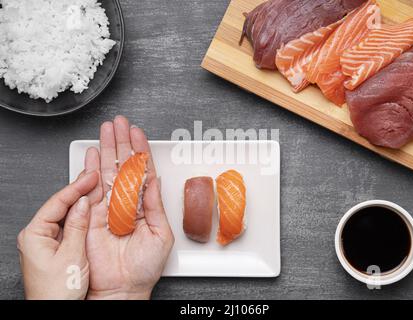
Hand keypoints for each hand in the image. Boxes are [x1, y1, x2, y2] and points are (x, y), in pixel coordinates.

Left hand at [17, 171, 98, 299]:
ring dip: (82, 203)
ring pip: (65, 215)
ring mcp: (46, 242)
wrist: (56, 312)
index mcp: (34, 235)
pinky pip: (69, 226)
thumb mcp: (72, 255)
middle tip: (95, 177)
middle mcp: (37, 236)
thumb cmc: (57, 293)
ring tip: (96, 189)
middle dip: (79, 191)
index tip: (91, 177)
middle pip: (60, 205)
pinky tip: (92, 210)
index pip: (57, 202)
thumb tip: (83, 203)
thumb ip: (77, 226)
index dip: (77, 187)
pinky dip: (81, 217)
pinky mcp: (55, 248)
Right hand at [85, 116, 173, 299]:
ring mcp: (109, 206)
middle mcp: (127, 202)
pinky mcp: (93, 215)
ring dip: (107, 149)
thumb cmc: (145, 267)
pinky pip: (91, 187)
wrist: (124, 288)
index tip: (139, 133)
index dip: (141, 151)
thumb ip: (155, 205)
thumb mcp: (160, 233)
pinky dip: (90, 169)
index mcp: (144, 205)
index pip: (143, 171)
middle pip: (124, 165)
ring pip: (108, 171)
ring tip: (107, 129)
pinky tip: (91, 153)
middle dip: (122, 142)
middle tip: (121, 122)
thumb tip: (155, 180)